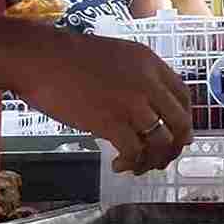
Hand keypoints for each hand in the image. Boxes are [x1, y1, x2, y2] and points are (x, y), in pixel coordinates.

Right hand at [15, 29, 193, 172]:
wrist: (39, 58)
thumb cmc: (68, 58)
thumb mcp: (116, 57)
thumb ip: (136, 78)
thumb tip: (144, 108)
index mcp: (150, 63)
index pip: (183, 96)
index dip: (184, 120)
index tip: (178, 135)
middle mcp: (148, 82)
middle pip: (180, 122)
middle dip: (174, 147)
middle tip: (162, 159)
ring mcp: (131, 102)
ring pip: (161, 141)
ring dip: (153, 160)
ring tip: (138, 166)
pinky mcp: (110, 121)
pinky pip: (135, 151)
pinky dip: (131, 163)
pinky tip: (118, 165)